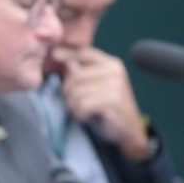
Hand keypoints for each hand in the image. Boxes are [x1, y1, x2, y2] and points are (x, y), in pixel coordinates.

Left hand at [54, 46, 149, 160]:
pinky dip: (80, 113)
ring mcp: (115, 85)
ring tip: (83, 110)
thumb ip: (82, 73)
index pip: (85, 53)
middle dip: (69, 92)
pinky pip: (82, 105)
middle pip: (75, 76)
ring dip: (74, 106)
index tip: (54, 55)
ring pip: (76, 92)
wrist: (128, 129)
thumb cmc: (108, 108)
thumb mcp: (95, 87)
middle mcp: (115, 71)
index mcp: (111, 64)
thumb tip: (67, 63)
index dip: (68, 53)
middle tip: (76, 103)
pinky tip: (87, 116)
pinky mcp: (113, 100)